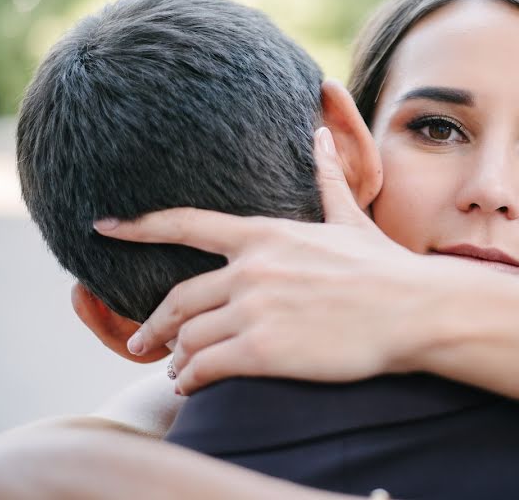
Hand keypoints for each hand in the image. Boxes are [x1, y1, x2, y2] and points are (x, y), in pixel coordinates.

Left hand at [93, 127, 434, 393]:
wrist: (413, 310)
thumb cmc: (385, 268)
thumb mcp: (350, 219)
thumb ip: (327, 177)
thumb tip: (321, 134)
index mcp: (265, 234)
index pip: (186, 225)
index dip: (140, 226)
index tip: (105, 227)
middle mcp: (250, 268)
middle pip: (177, 298)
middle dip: (153, 323)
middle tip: (142, 340)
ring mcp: (254, 309)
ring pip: (189, 337)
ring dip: (177, 357)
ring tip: (178, 370)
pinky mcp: (262, 349)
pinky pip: (205, 367)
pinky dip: (191, 378)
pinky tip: (193, 385)